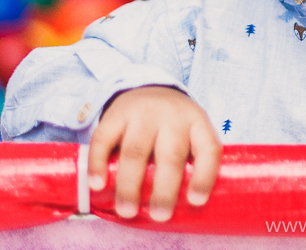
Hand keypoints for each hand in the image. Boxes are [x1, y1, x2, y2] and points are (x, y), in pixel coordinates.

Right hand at [88, 86, 222, 221]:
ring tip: (127, 211)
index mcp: (197, 123)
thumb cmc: (173, 126)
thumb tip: (184, 210)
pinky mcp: (116, 113)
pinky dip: (98, 163)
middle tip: (159, 216)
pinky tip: (97, 185)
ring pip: (135, 150)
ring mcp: (143, 112)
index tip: (196, 201)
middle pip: (170, 155)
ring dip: (130, 184)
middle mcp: (173, 115)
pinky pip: (104, 139)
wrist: (148, 89)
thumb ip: (191, 163)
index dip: (204, 176)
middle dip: (165, 189)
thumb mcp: (191, 134)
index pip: (207, 148)